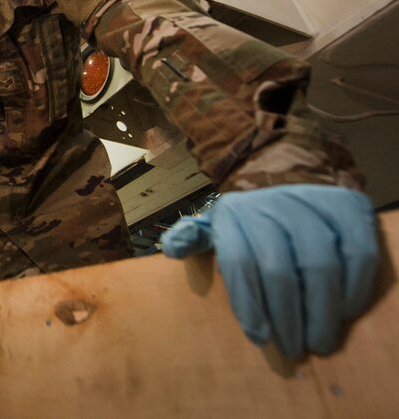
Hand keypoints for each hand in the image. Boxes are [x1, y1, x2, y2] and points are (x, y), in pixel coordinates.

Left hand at [161, 184, 378, 357]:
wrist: (292, 180)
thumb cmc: (251, 222)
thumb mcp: (215, 225)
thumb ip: (191, 239)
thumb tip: (171, 248)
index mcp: (232, 214)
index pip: (239, 264)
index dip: (249, 305)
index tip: (259, 338)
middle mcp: (269, 205)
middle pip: (279, 270)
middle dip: (286, 318)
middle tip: (292, 349)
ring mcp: (311, 205)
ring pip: (320, 265)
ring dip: (320, 312)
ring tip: (318, 342)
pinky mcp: (348, 208)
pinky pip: (358, 255)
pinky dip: (353, 288)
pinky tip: (343, 313)